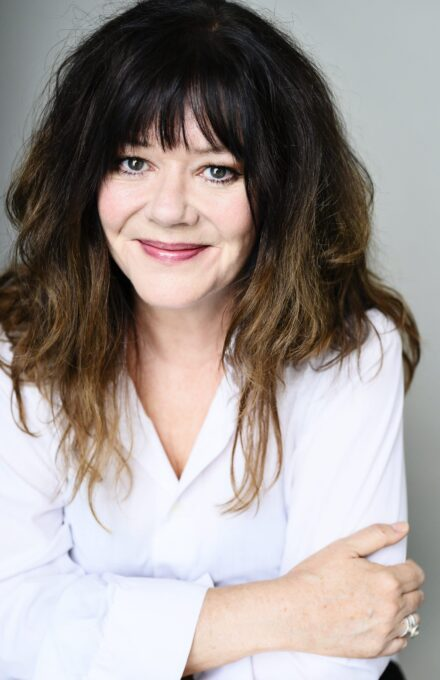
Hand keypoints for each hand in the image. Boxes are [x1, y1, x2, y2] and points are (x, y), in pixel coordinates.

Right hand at [274, 522, 424, 657]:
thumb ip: (378, 534)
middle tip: (384, 583)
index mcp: (386, 580)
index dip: (409, 568)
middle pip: (417, 597)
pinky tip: (380, 622)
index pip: (417, 574)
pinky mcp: (374, 649)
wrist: (292, 612)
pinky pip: (401, 642)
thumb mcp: (344, 547)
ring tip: (382, 602)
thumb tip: (403, 527)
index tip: (398, 568)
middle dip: (407, 587)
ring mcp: (384, 631)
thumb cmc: (314, 578)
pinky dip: (396, 632)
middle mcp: (390, 608)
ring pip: (412, 620)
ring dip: (404, 609)